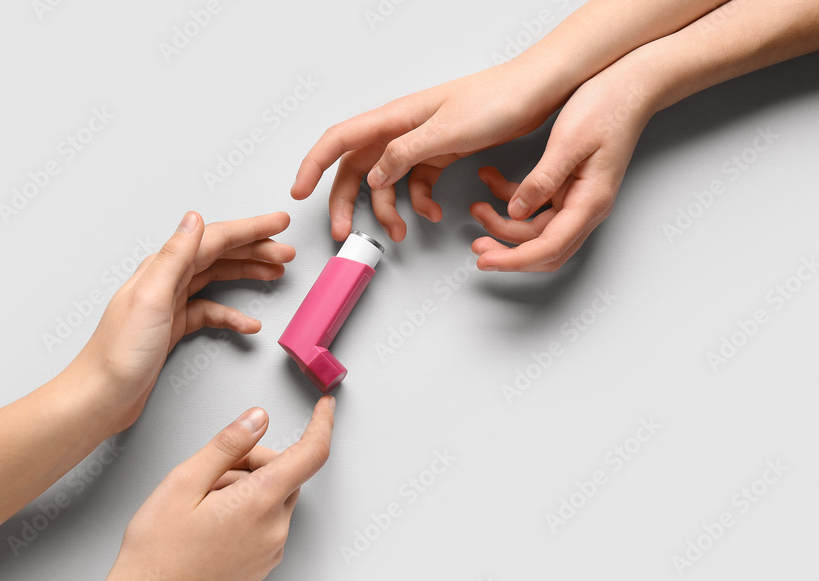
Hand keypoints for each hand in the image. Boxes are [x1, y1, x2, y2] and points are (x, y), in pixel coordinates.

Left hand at [66, 211, 295, 433]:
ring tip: (276, 274)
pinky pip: (210, 311)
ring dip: (247, 273)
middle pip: (219, 255)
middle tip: (287, 252)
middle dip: (256, 249)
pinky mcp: (172, 328)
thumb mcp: (151, 297)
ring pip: (216, 279)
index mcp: (162, 268)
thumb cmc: (119, 352)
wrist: (100, 395)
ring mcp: (169, 304)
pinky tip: (249, 324)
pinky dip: (232, 315)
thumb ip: (174, 255)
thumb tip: (194, 218)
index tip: (280, 223)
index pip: (214, 238)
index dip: (251, 229)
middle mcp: (166, 280)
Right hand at [113, 397, 334, 580]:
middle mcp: (274, 529)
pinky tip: (209, 525)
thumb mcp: (185, 481)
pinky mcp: (262, 566)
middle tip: (210, 473)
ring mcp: (270, 552)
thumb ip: (228, 445)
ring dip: (247, 489)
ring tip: (202, 505)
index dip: (322, 425)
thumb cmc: (157, 549)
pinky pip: (267, 525)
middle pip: (284, 475)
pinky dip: (247, 513)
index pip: (311, 455)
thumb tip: (258, 419)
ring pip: (273, 499)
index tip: (325, 406)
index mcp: (259, 503)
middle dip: (254, 462)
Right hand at [290, 60, 566, 241]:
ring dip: (387, 209)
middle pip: (357, 168)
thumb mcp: (447, 130)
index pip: (339, 140)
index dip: (314, 165)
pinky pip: (416, 183)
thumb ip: (406, 153)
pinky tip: (431, 215)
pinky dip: (419, 202)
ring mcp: (419, 143)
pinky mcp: (439, 153)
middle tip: (342, 232)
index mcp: (395, 118)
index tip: (299, 193)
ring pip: (386, 181)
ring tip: (398, 234)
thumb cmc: (496, 100)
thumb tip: (374, 176)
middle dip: (345, 201)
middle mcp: (400, 129)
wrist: (536, 91)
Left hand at [471, 66, 653, 271]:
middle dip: (507, 250)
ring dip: (504, 224)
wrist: (630, 85)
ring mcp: (577, 199)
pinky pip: (537, 206)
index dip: (514, 260)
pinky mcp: (568, 187)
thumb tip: (516, 212)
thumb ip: (542, 181)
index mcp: (589, 202)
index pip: (549, 248)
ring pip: (536, 229)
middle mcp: (586, 207)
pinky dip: (512, 199)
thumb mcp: (568, 142)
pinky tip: (491, 180)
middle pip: (542, 247)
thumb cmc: (606, 107)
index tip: (485, 261)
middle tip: (475, 243)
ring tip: (476, 206)